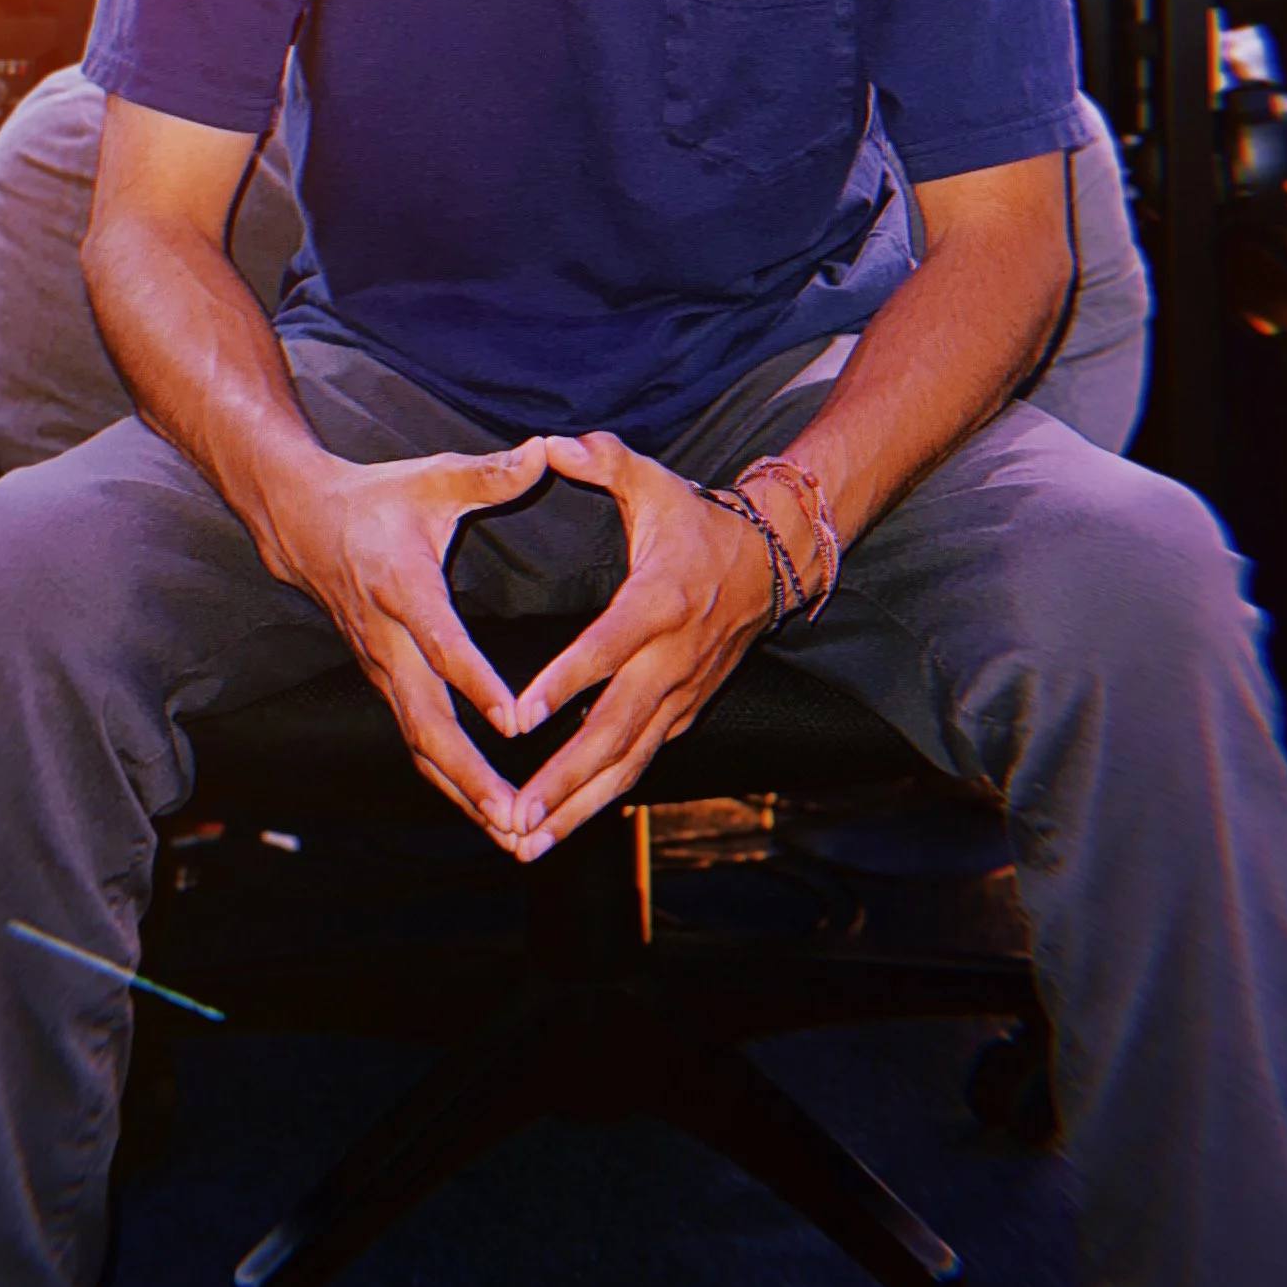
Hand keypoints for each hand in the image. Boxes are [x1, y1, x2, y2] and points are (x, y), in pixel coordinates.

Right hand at [285, 442, 549, 846]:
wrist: (304, 524)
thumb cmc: (380, 498)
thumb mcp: (433, 475)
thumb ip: (490, 474)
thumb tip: (546, 452)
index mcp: (404, 588)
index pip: (442, 645)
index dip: (476, 683)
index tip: (515, 722)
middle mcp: (389, 642)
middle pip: (427, 724)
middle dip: (472, 776)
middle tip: (517, 816)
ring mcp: (384, 671)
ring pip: (421, 747)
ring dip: (465, 796)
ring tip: (514, 835)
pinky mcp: (387, 685)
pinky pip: (418, 743)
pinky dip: (452, 784)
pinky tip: (491, 816)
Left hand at [501, 434, 777, 860]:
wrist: (773, 561)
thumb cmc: (697, 519)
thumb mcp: (653, 480)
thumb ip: (602, 460)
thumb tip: (550, 443)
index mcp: (657, 601)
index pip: (605, 648)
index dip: (564, 682)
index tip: (518, 717)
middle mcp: (672, 658)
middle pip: (614, 730)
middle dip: (562, 778)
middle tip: (514, 815)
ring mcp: (682, 693)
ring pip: (629, 762)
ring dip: (579, 806)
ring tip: (528, 843)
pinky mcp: (685, 711)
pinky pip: (642, 761)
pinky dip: (605, 796)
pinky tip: (564, 825)